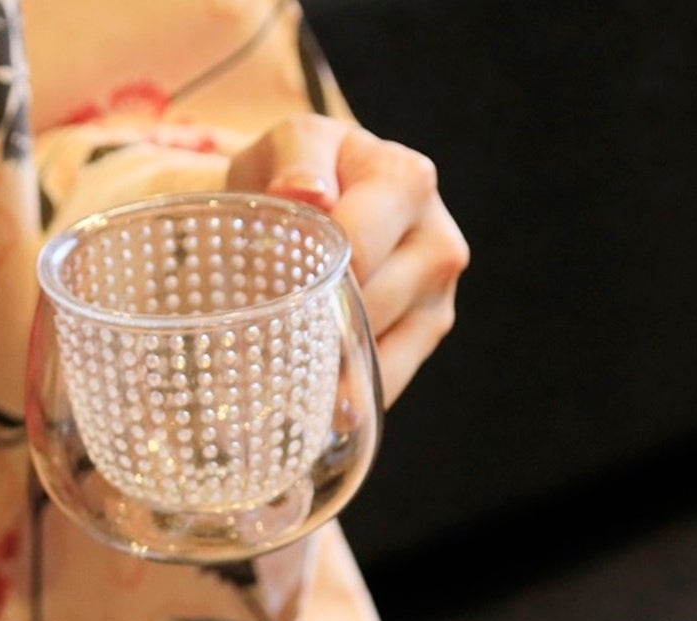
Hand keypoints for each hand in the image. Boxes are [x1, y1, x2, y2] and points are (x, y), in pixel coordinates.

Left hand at [228, 115, 468, 404]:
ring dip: (326, 372)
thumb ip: (298, 158)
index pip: (357, 252)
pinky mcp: (429, 331)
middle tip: (257, 344)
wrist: (318, 191)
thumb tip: (309, 194)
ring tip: (280, 372)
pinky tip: (314, 399)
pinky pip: (388, 382)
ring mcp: (439, 293)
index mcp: (406, 181)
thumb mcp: (289, 145)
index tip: (259, 299)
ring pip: (379, 354)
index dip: (304, 283)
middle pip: (368, 309)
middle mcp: (437, 239)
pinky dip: (347, 396)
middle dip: (310, 330)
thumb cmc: (300, 170)